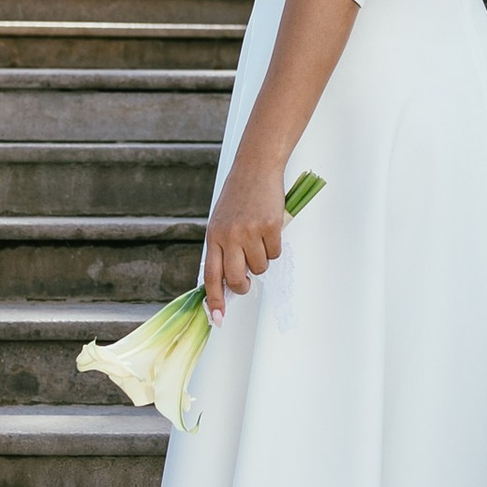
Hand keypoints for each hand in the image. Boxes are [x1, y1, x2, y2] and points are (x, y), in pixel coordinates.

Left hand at [202, 147, 287, 316]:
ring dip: (262, 259)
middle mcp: (229, 236)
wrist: (255, 168)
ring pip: (260, 267)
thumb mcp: (221, 222)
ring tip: (258, 238)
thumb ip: (222, 249)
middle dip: (244, 285)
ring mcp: (249, 232)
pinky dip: (274, 245)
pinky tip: (269, 229)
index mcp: (213, 236)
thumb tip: (229, 281)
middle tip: (248, 279)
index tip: (217, 318)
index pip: (211, 276)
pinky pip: (275, 252)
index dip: (214, 300)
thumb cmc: (238, 196)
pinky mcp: (270, 226)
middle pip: (237, 279)